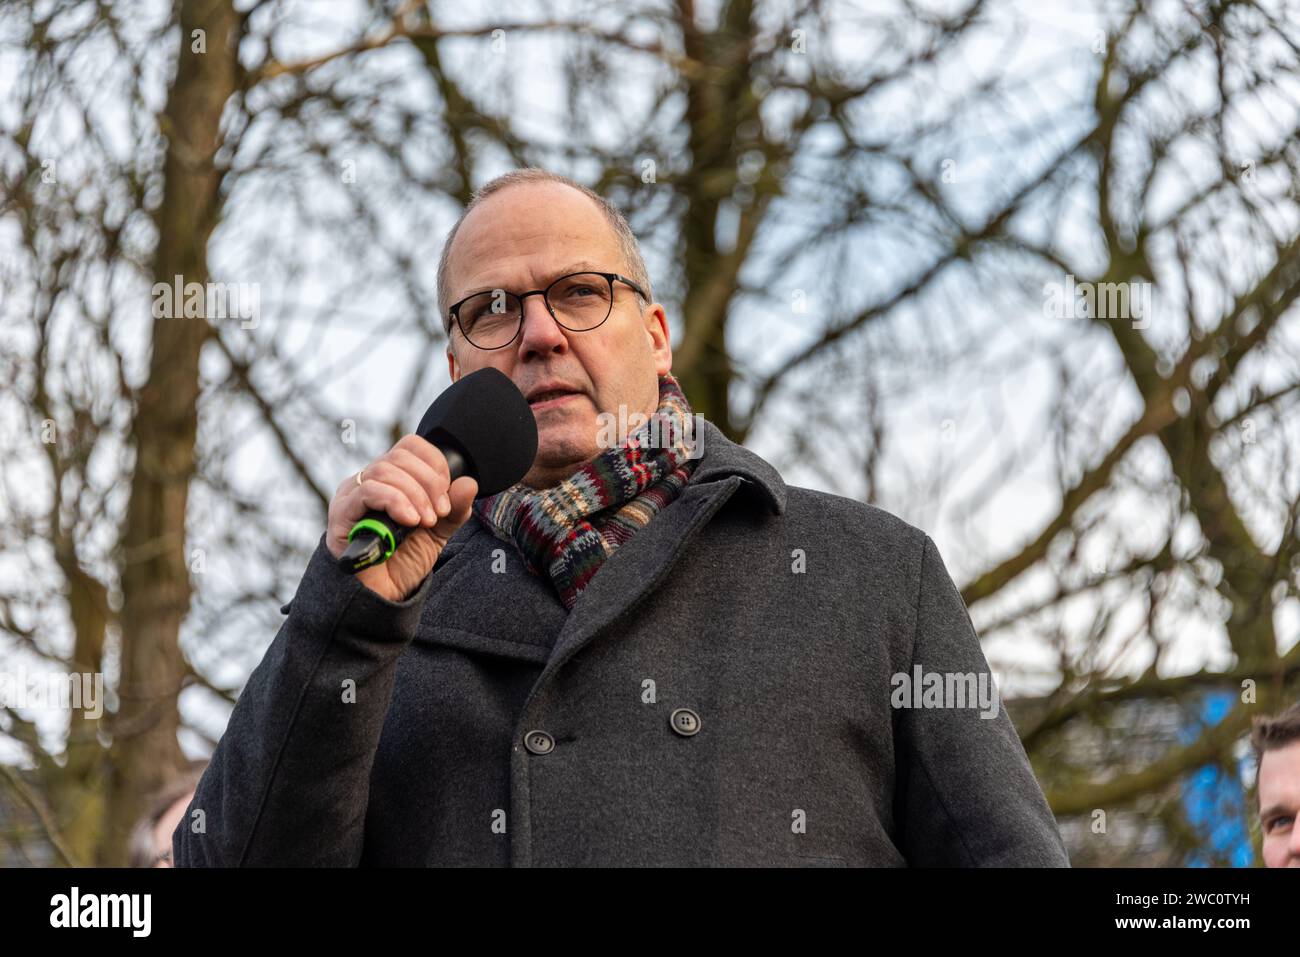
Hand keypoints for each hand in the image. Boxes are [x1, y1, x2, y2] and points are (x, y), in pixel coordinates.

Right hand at [326, 435, 478, 601]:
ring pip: (385, 471)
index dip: (434, 464)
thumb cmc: (403, 560)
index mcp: (390, 478)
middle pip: (400, 457)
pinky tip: (410, 521)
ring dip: (414, 495)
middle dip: (428, 483)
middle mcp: (367, 481)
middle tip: (438, 513)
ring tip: (425, 522)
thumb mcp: (438, 532)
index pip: (410, 446)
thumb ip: (453, 509)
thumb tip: (470, 483)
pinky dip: (395, 502)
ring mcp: (352, 495)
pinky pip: (368, 491)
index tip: (446, 495)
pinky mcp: (342, 513)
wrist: (382, 595)